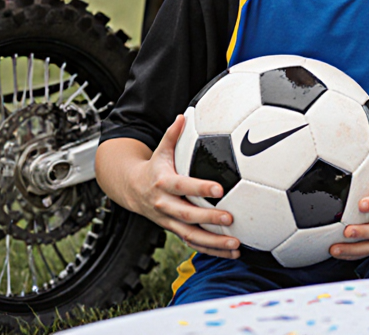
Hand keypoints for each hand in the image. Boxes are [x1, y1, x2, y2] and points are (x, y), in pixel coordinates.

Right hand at [127, 114, 241, 258]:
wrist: (131, 190)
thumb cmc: (153, 167)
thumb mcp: (160, 150)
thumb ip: (172, 134)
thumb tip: (184, 115)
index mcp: (162, 183)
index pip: (182, 187)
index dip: (199, 188)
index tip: (219, 189)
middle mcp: (164, 205)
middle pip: (186, 215)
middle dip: (208, 219)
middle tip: (231, 218)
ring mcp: (169, 221)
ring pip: (191, 236)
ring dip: (214, 243)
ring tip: (236, 245)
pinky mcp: (175, 231)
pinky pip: (193, 244)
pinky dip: (212, 250)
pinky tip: (233, 253)